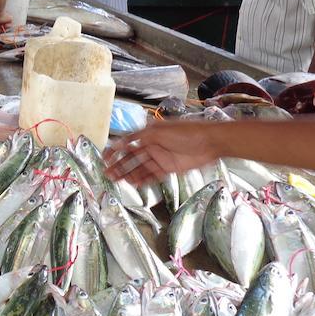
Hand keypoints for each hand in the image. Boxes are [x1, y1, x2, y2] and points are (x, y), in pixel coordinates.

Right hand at [103, 122, 219, 185]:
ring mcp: (160, 158)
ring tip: (116, 180)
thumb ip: (139, 137)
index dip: (115, 150)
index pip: (127, 143)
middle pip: (131, 157)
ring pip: (139, 168)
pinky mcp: (168, 169)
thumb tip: (121, 141)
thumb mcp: (159, 131)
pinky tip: (133, 184)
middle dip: (118, 165)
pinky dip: (142, 180)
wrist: (210, 143)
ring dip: (127, 174)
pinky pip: (151, 176)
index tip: (104, 157)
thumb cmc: (187, 132)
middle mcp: (152, 146)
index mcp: (148, 134)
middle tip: (107, 173)